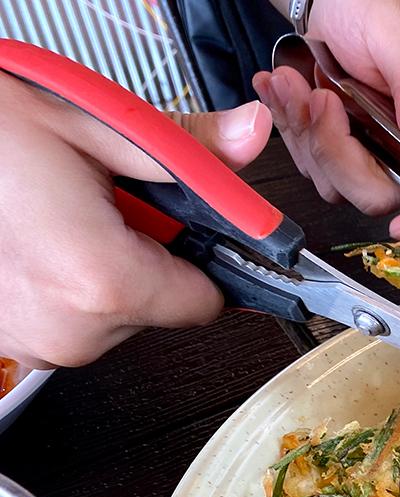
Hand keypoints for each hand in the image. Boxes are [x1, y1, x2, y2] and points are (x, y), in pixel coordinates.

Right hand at [0, 73, 271, 367]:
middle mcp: (70, 329)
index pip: (208, 300)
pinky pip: (74, 318)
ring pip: (119, 312)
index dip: (206, 253)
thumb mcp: (95, 124)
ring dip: (108, 266)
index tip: (188, 222)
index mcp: (103, 282)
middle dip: (152, 254)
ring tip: (62, 215)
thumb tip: (251, 136)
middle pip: (163, 306)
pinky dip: (69, 281)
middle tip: (104, 202)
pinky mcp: (14, 344)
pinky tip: (40, 239)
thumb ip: (188, 148)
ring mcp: (35, 344)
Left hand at [253, 0, 399, 239]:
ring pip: (337, 184)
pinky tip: (289, 89)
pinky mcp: (339, 145)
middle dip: (339, 154)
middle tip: (324, 101)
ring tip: (300, 83)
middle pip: (381, 195)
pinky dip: (291, 126)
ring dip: (307, 134)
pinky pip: (310, 162)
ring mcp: (375, 149)